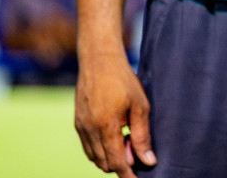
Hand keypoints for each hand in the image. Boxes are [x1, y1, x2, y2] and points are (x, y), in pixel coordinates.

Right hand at [75, 48, 156, 177]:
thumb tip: (148, 161)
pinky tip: (114, 138)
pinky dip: (100, 150)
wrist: (99, 60)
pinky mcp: (77, 123)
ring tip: (128, 142)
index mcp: (106, 127)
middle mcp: (90, 131)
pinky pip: (88, 147)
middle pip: (104, 163)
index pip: (116, 162)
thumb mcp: (140, 106)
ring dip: (110, 158)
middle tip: (137, 151)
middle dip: (120, 164)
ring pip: (94, 157)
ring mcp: (81, 128)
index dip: (127, 174)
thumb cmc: (124, 80)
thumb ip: (142, 135)